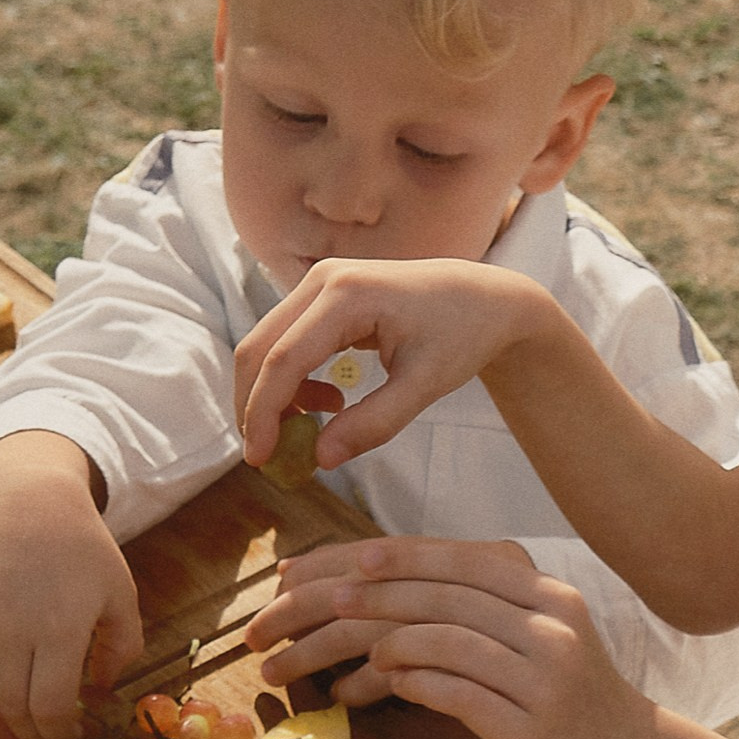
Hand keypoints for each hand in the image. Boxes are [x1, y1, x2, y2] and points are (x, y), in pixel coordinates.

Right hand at [0, 434, 143, 738]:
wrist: (27, 494)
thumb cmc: (80, 547)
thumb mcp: (120, 592)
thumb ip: (122, 646)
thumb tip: (99, 693)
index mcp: (58, 628)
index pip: (51, 708)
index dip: (59, 734)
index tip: (68, 737)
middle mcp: (8, 626)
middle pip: (10, 707)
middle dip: (27, 736)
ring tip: (1, 737)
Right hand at [235, 257, 549, 469]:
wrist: (482, 299)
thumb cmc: (461, 336)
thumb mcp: (424, 385)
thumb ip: (375, 423)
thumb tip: (321, 459)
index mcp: (348, 295)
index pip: (284, 359)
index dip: (263, 412)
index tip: (259, 459)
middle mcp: (323, 279)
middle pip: (260, 348)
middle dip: (256, 406)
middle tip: (268, 455)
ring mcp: (319, 283)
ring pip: (267, 345)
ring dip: (274, 395)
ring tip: (310, 428)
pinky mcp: (321, 295)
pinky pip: (286, 341)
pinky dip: (292, 380)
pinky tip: (328, 401)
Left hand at [243, 535, 536, 704]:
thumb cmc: (566, 690)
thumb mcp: (537, 632)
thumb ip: (480, 607)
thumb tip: (394, 591)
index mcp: (544, 592)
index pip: (460, 561)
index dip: (400, 557)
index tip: (349, 558)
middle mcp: (546, 623)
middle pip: (443, 597)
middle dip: (372, 597)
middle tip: (318, 603)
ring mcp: (540, 674)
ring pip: (445, 641)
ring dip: (384, 645)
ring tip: (346, 658)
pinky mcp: (526, 724)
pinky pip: (455, 693)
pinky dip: (411, 684)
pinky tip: (380, 688)